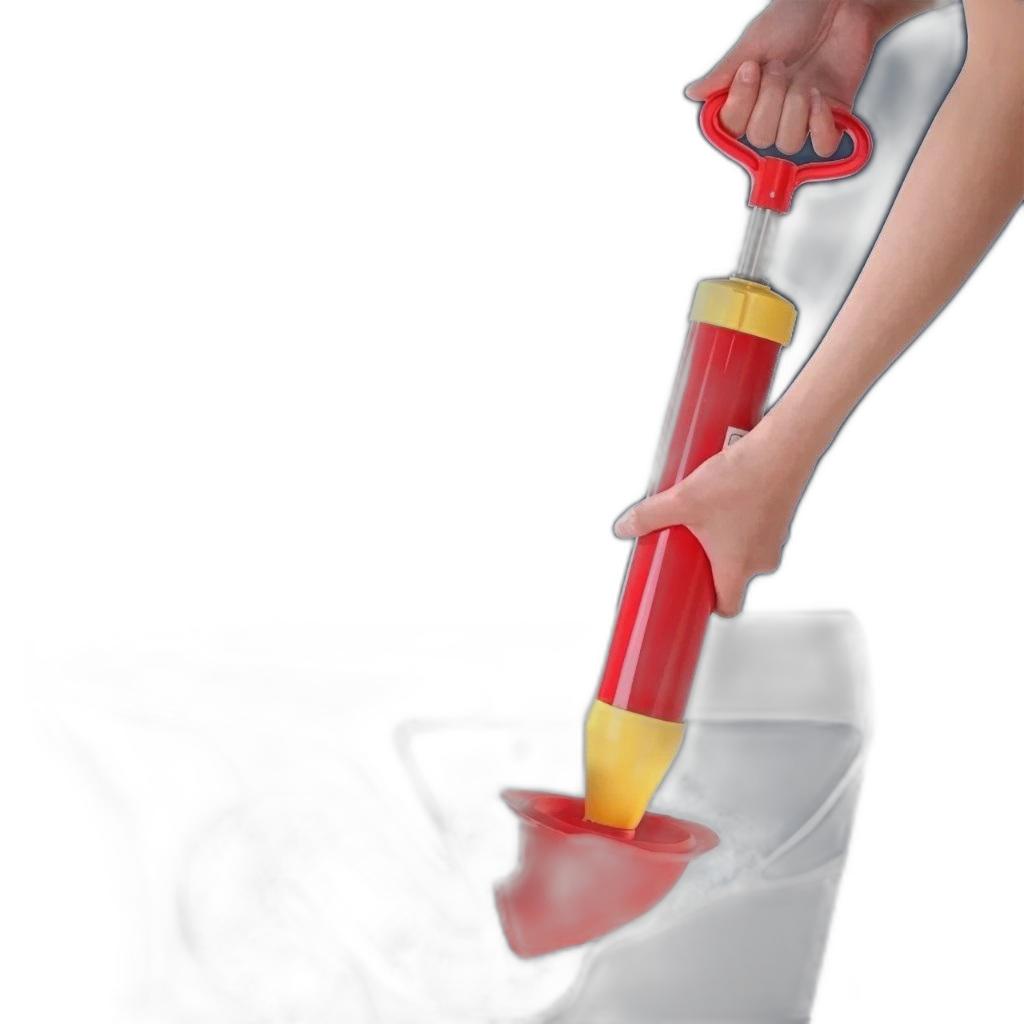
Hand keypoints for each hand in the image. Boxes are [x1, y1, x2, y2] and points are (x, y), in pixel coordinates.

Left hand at [612, 426, 812, 615]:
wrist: (784, 448)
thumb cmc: (743, 479)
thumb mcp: (683, 499)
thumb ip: (649, 515)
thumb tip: (624, 527)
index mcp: (739, 569)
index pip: (728, 607)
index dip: (708, 604)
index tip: (691, 592)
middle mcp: (763, 560)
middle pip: (731, 576)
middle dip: (707, 564)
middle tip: (688, 546)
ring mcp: (775, 539)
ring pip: (744, 550)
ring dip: (723, 539)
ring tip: (701, 516)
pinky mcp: (781, 516)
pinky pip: (756, 529)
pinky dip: (740, 520)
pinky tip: (723, 498)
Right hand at [685, 0, 886, 154]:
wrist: (842, 0)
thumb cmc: (800, 12)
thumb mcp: (754, 40)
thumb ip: (723, 73)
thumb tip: (695, 92)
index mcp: (748, 94)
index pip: (732, 128)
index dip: (741, 104)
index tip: (750, 70)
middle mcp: (772, 109)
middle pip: (760, 139)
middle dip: (771, 101)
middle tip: (780, 68)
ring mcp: (801, 115)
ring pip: (789, 143)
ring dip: (796, 108)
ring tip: (804, 79)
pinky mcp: (831, 115)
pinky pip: (823, 145)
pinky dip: (820, 125)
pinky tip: (819, 99)